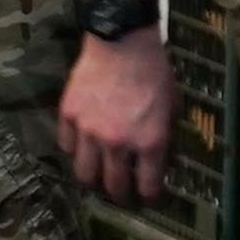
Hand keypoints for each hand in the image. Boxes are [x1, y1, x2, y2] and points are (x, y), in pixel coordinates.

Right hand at [58, 29, 178, 206]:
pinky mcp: (68, 116)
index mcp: (150, 142)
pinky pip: (66, 146)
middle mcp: (118, 143)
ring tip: (98, 176)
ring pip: (84, 174)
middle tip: (124, 195)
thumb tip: (161, 162)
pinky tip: (82, 147)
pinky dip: (75, 151)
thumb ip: (166, 138)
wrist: (122, 41)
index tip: (151, 199)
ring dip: (93, 180)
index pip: (148, 187)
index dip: (151, 199)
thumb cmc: (154, 72)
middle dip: (121, 197)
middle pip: (113, 187)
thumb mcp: (173, 107)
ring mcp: (89, 131)